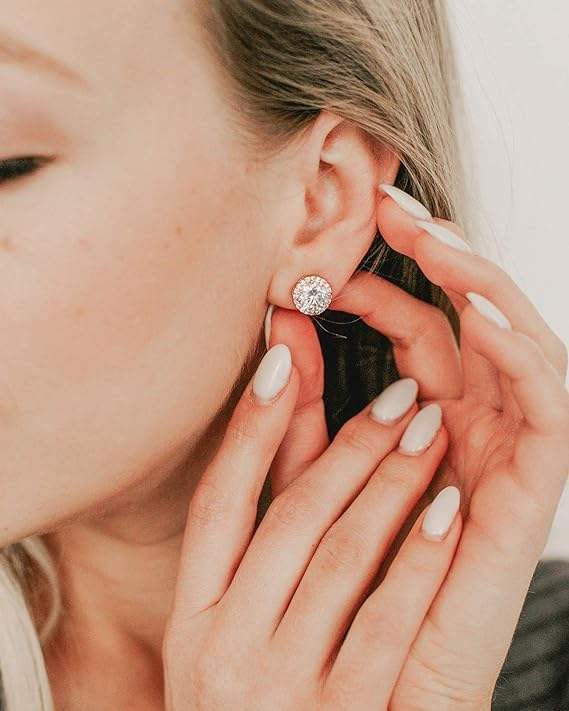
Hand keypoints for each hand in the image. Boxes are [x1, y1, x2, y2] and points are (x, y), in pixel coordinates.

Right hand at [162, 328, 464, 708]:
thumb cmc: (267, 704)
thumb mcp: (239, 630)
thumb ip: (268, 539)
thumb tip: (287, 437)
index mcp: (196, 620)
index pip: (218, 504)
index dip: (251, 428)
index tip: (284, 358)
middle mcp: (224, 648)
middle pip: (291, 519)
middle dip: (349, 446)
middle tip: (399, 394)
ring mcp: (280, 687)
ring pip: (342, 555)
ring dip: (390, 483)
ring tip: (429, 430)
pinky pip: (388, 620)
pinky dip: (420, 555)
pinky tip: (448, 507)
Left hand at [304, 185, 568, 708]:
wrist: (375, 677)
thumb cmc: (340, 577)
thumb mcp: (314, 475)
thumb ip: (300, 410)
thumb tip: (282, 325)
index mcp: (429, 415)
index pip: (416, 328)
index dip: (382, 282)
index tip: (328, 254)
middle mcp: (474, 421)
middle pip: (466, 320)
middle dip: (435, 257)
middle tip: (388, 207)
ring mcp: (508, 446)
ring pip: (512, 343)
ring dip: (478, 284)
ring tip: (434, 237)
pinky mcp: (533, 483)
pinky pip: (545, 402)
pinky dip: (518, 350)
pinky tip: (476, 308)